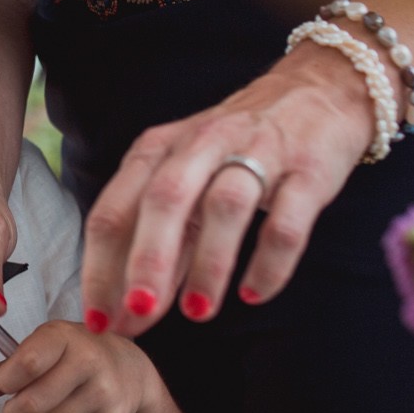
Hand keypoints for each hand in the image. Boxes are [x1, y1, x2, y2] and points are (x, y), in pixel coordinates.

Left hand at [0, 320, 180, 412]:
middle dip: (16, 412)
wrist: (131, 370)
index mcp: (62, 336)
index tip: (6, 383)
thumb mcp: (34, 353)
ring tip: (43, 411)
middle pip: (32, 404)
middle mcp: (88, 360)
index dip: (7, 381)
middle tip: (19, 406)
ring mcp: (104, 391)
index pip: (26, 363)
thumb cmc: (72, 357)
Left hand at [80, 42, 375, 336]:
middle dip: (146, 261)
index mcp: (158, 150)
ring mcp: (257, 153)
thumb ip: (161, 239)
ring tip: (197, 313)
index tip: (97, 320)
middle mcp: (201, 145)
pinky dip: (270, 262)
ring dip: (207, 264)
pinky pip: (286, 221)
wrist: (316, 92)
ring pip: (224, 207)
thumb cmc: (235, 147)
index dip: (101, 267)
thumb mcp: (186, 180)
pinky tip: (255, 294)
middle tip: (138, 314)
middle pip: (164, 201)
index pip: (115, 210)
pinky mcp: (308, 171)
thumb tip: (130, 309)